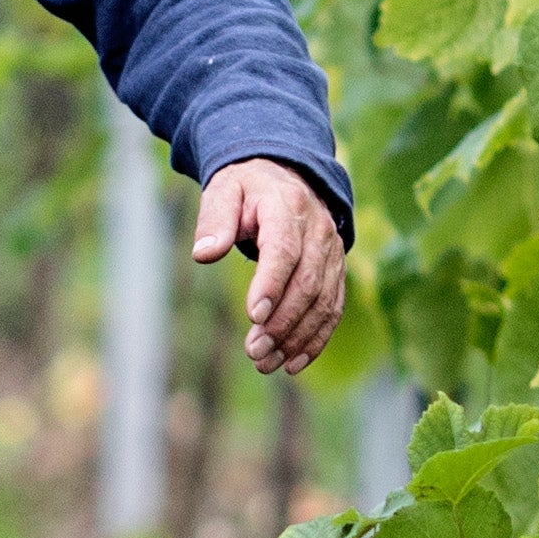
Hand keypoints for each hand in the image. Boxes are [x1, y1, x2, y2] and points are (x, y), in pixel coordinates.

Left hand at [196, 155, 356, 371]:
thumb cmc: (247, 187)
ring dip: (296, 338)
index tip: (252, 316)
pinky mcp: (336, 271)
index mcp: (288, 207)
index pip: (284, 250)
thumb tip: (203, 254)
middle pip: (307, 283)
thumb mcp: (224, 190)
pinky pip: (332, 309)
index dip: (271, 284)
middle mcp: (319, 231)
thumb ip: (214, 219)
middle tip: (254, 352)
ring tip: (266, 363)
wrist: (286, 174)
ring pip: (323, 302)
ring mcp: (332, 253)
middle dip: (282, 322)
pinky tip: (292, 363)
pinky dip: (315, 339)